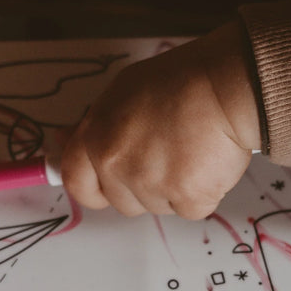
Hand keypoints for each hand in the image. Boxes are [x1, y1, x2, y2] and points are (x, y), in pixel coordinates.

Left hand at [60, 21, 260, 218]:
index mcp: (97, 138)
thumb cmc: (179, 81)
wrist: (225, 86)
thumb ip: (94, 124)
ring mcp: (152, 185)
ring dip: (172, 188)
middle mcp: (118, 165)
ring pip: (157, 206)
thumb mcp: (122, 92)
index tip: (103, 186)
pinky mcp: (187, 199)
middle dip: (140, 186)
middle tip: (164, 154)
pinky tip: (207, 162)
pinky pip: (189, 209)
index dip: (92, 188)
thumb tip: (64, 142)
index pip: (76, 182)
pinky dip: (201, 192)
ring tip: (189, 150)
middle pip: (122, 201)